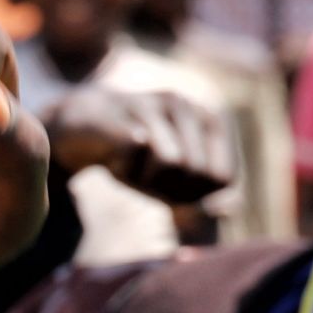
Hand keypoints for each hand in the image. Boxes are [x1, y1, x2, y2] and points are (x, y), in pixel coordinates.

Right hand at [41, 85, 235, 204]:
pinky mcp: (116, 112)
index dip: (199, 197)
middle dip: (172, 190)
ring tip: (132, 168)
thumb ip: (207, 201)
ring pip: (171, 162)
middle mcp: (185, 105)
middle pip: (197, 172)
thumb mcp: (178, 184)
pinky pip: (135, 156)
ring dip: (147, 181)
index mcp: (210, 120)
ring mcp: (150, 103)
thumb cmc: (139, 159)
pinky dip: (125, 172)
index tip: (175, 190)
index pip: (224, 178)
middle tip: (148, 179)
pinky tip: (113, 160)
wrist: (82, 127)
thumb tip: (231, 210)